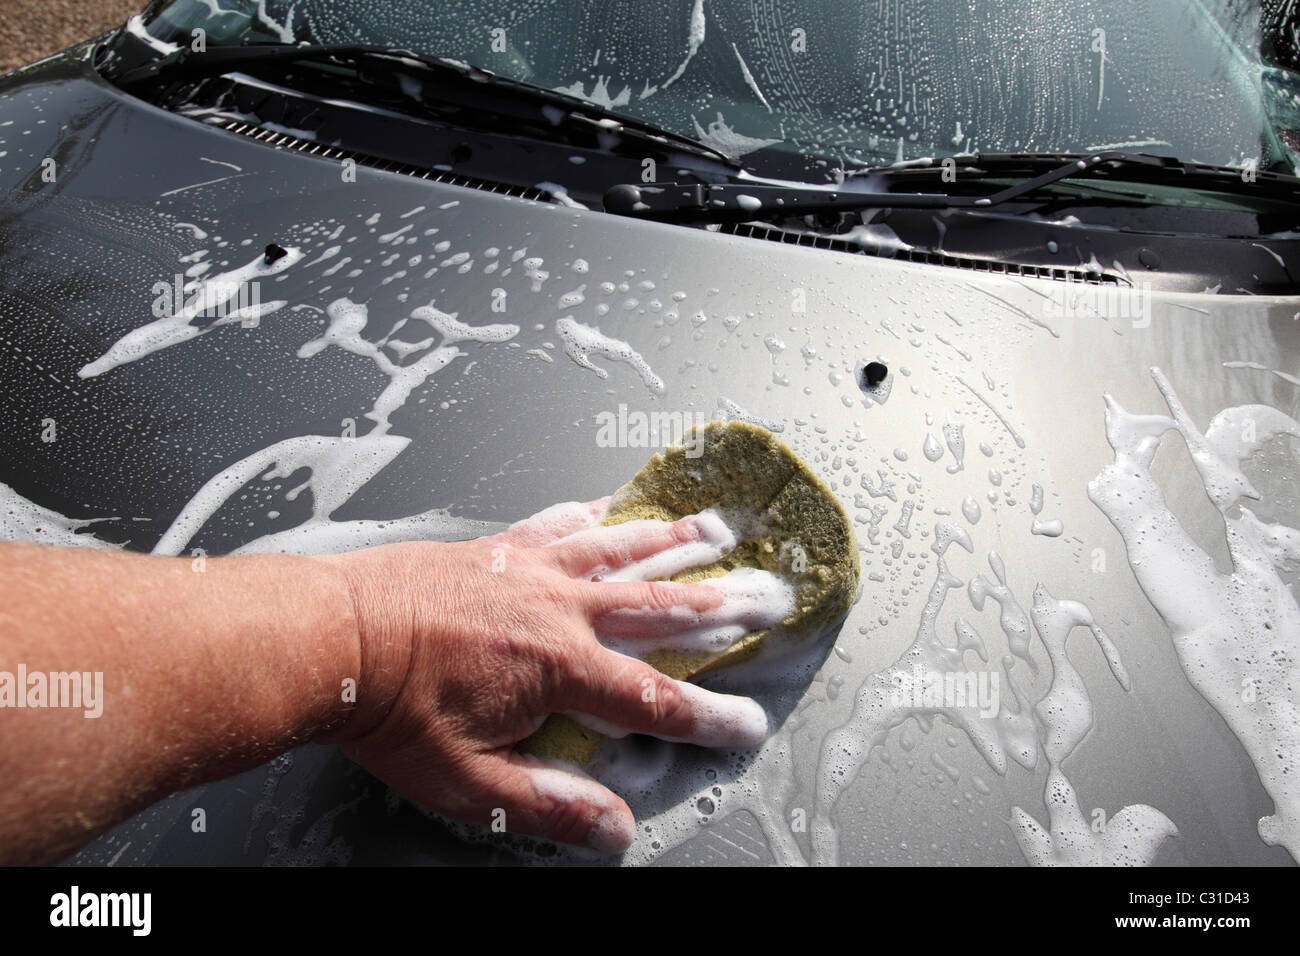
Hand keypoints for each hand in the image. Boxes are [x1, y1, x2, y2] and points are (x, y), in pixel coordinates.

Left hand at [318, 500, 767, 853]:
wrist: (330, 634)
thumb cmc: (388, 706)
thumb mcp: (467, 780)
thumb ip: (546, 803)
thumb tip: (613, 829)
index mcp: (556, 667)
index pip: (651, 697)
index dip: (704, 716)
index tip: (746, 725)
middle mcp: (555, 607)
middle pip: (656, 605)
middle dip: (718, 605)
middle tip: (766, 596)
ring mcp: (528, 568)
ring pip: (620, 549)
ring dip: (673, 540)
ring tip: (718, 527)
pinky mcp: (497, 546)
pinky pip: (559, 522)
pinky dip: (593, 513)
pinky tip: (611, 503)